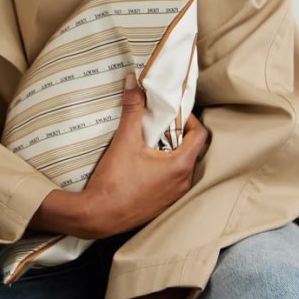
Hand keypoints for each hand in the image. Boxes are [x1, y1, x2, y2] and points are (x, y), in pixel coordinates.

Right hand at [27, 74, 209, 240]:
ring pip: (181, 166)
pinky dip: (163, 169)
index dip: (188, 118)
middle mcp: (183, 183)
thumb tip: (133, 81)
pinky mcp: (162, 206)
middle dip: (177, 134)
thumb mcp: (124, 141)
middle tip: (157, 126)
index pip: (200, 134)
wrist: (97, 217)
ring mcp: (173, 197)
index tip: (169, 115)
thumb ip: (132, 109)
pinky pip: (171, 181)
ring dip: (170, 153)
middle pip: (192, 149)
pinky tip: (143, 165)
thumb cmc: (114, 183)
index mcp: (180, 166)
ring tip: (149, 144)